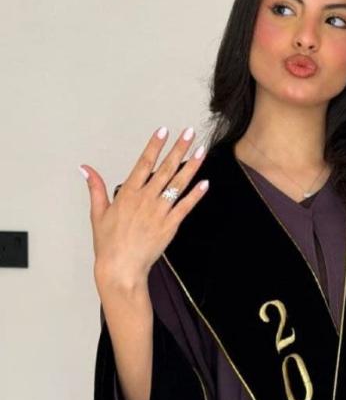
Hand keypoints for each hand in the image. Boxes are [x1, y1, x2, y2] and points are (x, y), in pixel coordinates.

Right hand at [82, 125, 209, 289]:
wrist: (120, 268)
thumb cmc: (108, 244)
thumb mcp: (97, 213)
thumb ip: (96, 188)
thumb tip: (85, 169)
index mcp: (128, 194)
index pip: (143, 163)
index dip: (155, 145)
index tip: (164, 130)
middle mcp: (145, 199)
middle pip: (165, 168)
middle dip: (179, 148)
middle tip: (190, 132)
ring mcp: (159, 212)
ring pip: (178, 184)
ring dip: (191, 166)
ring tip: (201, 151)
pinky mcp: (169, 226)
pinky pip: (185, 207)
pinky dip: (196, 195)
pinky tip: (205, 183)